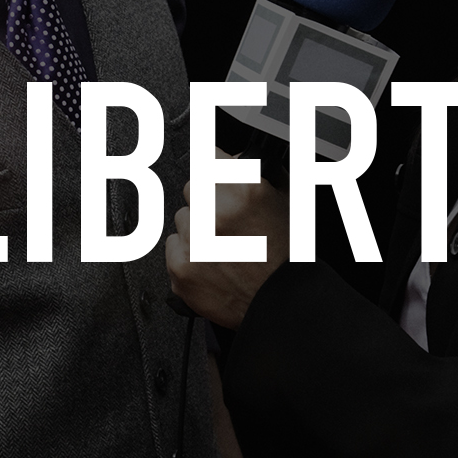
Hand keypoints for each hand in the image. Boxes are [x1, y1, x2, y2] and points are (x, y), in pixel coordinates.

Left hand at [165, 148, 290, 328]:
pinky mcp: (180, 266)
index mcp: (242, 190)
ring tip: (223, 247)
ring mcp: (194, 240)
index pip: (209, 156)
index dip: (216, 168)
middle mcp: (214, 212)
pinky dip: (187, 254)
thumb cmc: (285, 255)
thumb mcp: (284, 201)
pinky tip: (211, 263)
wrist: (279, 301)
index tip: (217, 177)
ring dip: (197, 229)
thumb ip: (255, 172)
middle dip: (207, 202)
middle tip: (227, 222)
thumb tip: (232, 158)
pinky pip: (173, 246)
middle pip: (193, 188)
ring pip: (182, 218)